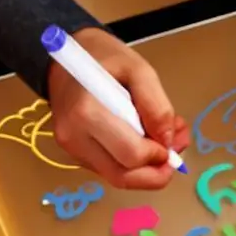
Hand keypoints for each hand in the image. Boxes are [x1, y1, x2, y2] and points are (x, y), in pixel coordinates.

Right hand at [46, 27, 189, 190]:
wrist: (61, 57)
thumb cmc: (101, 57)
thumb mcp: (139, 69)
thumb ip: (157, 106)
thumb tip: (167, 142)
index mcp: (88, 113)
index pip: (131, 155)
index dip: (158, 154)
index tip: (171, 137)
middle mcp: (74, 137)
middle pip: (122, 177)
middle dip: (155, 171)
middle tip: (174, 152)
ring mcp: (71, 149)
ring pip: (117, 178)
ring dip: (146, 170)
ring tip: (163, 143)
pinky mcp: (74, 154)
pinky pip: (109, 168)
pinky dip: (132, 163)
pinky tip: (143, 141)